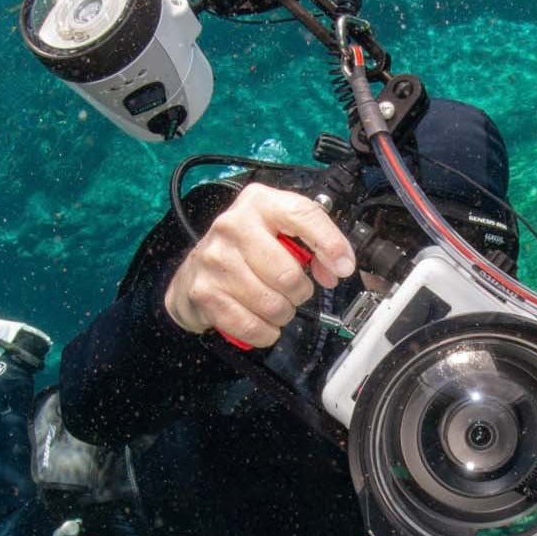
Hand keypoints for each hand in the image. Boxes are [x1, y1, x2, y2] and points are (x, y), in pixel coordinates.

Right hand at [165, 183, 355, 346]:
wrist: (193, 273)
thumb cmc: (245, 251)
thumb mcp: (280, 232)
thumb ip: (314, 244)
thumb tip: (337, 268)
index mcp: (259, 203)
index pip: (303, 215)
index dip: (330, 244)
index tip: (343, 267)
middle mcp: (233, 226)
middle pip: (288, 274)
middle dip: (300, 292)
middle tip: (293, 291)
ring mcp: (216, 260)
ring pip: (273, 304)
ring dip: (283, 313)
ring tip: (274, 304)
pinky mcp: (205, 292)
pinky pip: (252, 326)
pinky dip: (265, 332)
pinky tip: (261, 322)